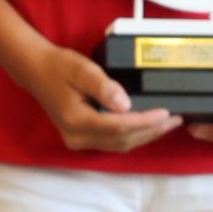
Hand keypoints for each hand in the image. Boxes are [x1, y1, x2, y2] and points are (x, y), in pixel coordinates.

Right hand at [15, 43, 182, 152]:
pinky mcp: (81, 138)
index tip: (167, 113)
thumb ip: (103, 87)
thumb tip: (125, 105)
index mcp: (76, 121)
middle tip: (176, 119)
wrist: (36, 71)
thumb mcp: (81, 70)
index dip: (145, 121)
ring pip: (118, 144)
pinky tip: (146, 126)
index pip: (119, 127)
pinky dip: (132, 135)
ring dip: (144, 135)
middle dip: (151, 131)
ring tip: (168, 124)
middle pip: (122, 140)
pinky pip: (112, 141)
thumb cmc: (59, 67)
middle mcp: (77, 137)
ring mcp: (78, 141)